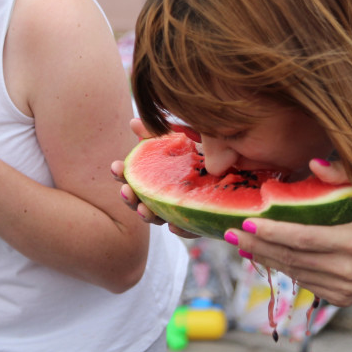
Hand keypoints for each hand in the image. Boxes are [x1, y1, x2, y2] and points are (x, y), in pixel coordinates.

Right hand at [110, 118, 198, 238]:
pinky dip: (179, 228)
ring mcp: (180, 210)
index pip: (133, 176)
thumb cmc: (203, 150)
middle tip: (126, 191)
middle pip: (140, 201)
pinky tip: (174, 224)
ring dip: (147, 215)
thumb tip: (133, 122)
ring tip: (144, 209)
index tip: (115, 167)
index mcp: (156, 176)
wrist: (236, 164)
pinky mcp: (201, 222)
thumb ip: (158, 132)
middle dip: (129, 198)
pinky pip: (188, 229)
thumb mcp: (181, 138)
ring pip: (158, 218)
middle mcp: (164, 195)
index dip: (121, 173)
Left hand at [224, 159, 351, 305]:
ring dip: (264, 257)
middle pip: (293, 257)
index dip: (274, 232)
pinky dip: (282, 267)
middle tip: (229, 234)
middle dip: (258, 246)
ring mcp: (344, 287)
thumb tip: (313, 162)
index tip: (246, 222)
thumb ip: (338, 175)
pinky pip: (303, 280)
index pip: (304, 237)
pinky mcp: (340, 298)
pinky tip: (264, 255)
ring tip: (240, 243)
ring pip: (294, 271)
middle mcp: (349, 267)